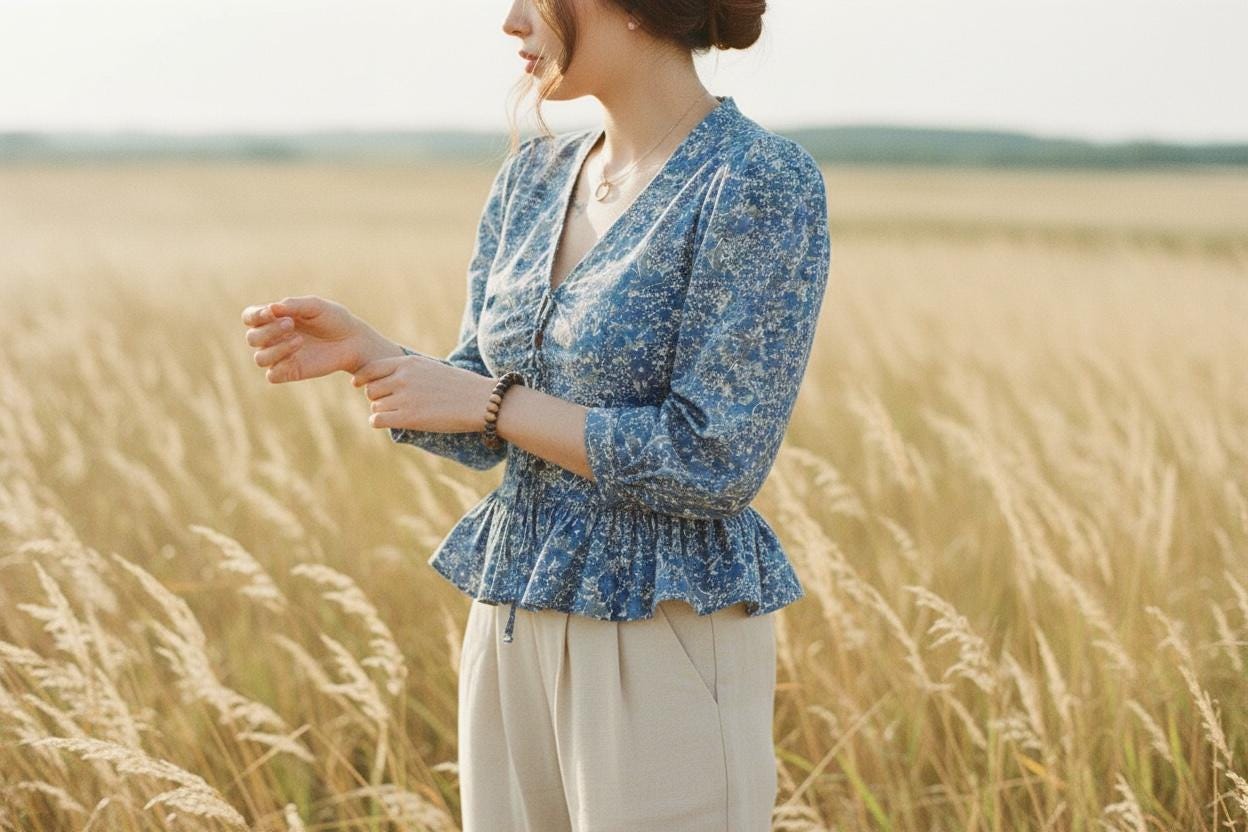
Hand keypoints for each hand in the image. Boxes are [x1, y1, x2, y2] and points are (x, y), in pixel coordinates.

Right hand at [241, 295, 375, 382]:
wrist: (353, 340)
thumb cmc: (333, 319)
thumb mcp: (315, 306)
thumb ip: (293, 305)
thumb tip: (271, 308)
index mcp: (274, 318)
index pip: (249, 317)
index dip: (255, 316)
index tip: (271, 312)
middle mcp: (273, 338)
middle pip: (252, 338)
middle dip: (269, 331)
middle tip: (291, 324)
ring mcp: (280, 357)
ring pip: (260, 358)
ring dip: (276, 348)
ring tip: (299, 340)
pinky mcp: (289, 372)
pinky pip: (272, 375)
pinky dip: (280, 365)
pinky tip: (298, 354)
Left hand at [351, 354, 494, 432]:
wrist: (481, 401)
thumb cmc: (460, 386)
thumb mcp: (431, 368)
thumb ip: (408, 370)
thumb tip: (389, 379)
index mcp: (408, 363)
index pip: (371, 369)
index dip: (361, 378)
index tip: (358, 384)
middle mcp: (403, 378)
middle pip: (371, 390)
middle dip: (376, 397)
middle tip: (389, 404)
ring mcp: (405, 398)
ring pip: (375, 407)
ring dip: (381, 411)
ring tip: (397, 414)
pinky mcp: (409, 418)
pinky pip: (378, 420)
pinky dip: (379, 422)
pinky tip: (390, 423)